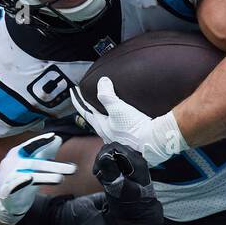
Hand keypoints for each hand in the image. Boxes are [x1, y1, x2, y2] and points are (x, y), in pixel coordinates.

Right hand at [0, 132, 76, 224]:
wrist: (6, 200)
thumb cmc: (22, 177)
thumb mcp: (34, 164)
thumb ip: (44, 152)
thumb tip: (58, 139)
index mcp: (17, 154)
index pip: (30, 146)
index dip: (41, 141)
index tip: (54, 137)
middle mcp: (12, 163)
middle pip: (35, 163)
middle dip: (55, 166)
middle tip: (73, 169)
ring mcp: (8, 177)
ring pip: (28, 175)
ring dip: (45, 176)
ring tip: (60, 178)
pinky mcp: (6, 191)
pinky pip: (12, 186)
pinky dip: (20, 181)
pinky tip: (29, 178)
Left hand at [70, 76, 186, 166]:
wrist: (153, 142)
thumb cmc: (133, 128)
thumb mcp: (117, 108)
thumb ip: (107, 95)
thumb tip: (102, 81)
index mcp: (102, 127)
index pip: (86, 112)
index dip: (79, 101)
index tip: (73, 92)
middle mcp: (108, 134)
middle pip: (95, 120)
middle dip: (90, 110)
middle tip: (87, 101)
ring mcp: (118, 139)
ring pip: (107, 125)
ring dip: (104, 116)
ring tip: (105, 109)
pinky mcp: (130, 140)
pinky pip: (118, 128)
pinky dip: (117, 121)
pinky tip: (123, 119)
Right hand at [93, 142, 163, 224]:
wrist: (139, 218)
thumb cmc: (130, 206)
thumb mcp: (119, 190)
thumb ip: (112, 172)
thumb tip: (105, 155)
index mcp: (136, 163)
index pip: (114, 147)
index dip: (102, 156)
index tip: (97, 171)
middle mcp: (137, 159)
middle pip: (114, 148)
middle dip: (103, 159)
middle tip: (99, 174)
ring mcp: (134, 163)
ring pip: (114, 153)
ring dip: (105, 163)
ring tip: (103, 177)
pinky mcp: (130, 167)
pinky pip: (116, 160)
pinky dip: (109, 166)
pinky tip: (108, 177)